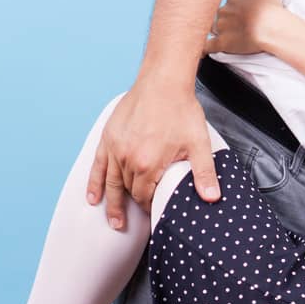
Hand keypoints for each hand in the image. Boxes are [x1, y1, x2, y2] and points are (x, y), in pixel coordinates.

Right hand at [86, 78, 219, 228]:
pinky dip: (94, 183)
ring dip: (112, 204)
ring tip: (114, 222)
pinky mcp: (108, 137)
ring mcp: (116, 148)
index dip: (150, 208)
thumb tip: (212, 198)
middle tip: (133, 223)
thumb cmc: (181, 110)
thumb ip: (204, 173)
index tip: (155, 215)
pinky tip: (92, 198)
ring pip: (112, 183)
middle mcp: (128, 158)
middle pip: (129, 191)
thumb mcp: (198, 143)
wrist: (163, 80)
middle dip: (133, 207)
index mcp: (148, 163)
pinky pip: (98, 166)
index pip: (146, 197)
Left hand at [203, 0, 284, 56]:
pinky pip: (207, 46)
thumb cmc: (270, 10)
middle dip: (228, 19)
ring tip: (229, 37)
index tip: (246, 14)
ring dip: (218, 31)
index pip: (231, 1)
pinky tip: (200, 52)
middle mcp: (224, 11)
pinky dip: (202, 48)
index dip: (238, 8)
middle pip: (221, 14)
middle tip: (240, 26)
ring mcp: (221, 28)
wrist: (270, 29)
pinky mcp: (222, 43)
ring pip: (213, 27)